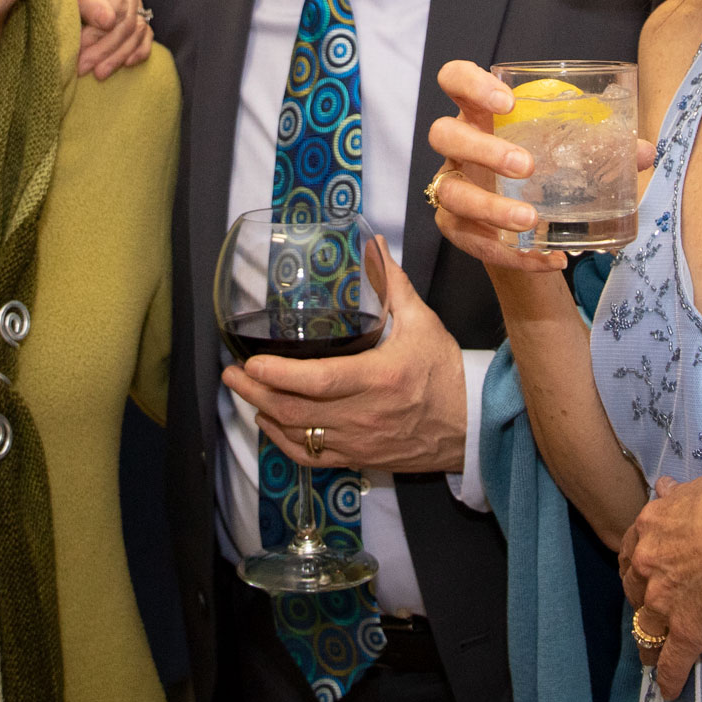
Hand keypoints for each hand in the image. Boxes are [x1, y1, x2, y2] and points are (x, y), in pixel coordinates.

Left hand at [55, 0, 150, 80]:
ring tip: (99, 73)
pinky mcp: (138, 7)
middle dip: (106, 49)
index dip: (98, 33)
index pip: (116, 7)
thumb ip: (83, 0)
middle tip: (83, 68)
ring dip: (119, 54)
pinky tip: (126, 64)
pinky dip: (138, 50)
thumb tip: (107, 22)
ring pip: (138, 29)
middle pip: (127, 21)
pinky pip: (145, 32)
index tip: (78, 50)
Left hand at [223, 237, 468, 473]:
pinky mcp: (358, 458)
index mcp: (379, 379)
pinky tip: (269, 421)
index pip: (318, 381)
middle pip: (295, 411)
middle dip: (255, 392)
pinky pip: (310, 457)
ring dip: (263, 413)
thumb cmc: (444, 371)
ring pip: (297, 436)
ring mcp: (358, 442)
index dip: (279, 374)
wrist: (469, 425)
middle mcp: (364, 415)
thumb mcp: (422, 323)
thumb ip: (392, 283)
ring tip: (243, 391)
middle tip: (231, 373)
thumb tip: (373, 243)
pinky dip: (282, 441)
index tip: (252, 361)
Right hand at [425, 59, 650, 278]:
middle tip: (527, 166)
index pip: (455, 79)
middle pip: (444, 134)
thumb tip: (644, 151)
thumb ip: (603, 148)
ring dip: (490, 206)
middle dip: (483, 149)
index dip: (471, 83)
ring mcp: (452, 186)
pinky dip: (511, 253)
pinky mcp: (455, 226)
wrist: (527, 227)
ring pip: (451, 191)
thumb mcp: (567, 153)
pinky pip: (471, 240)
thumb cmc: (544, 172)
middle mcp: (458, 147)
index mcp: (481, 114)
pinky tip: (545, 256)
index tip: (508, 101)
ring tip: (531, 219)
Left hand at [618, 473, 701, 696]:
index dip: (637, 564)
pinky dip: (669, 678)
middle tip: (650, 610)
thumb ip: (679, 495)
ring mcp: (664, 601)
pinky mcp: (687, 632)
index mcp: (651, 527)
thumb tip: (664, 487)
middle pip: (634, 589)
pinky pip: (671, 661)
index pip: (632, 550)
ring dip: (647, 643)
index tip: (641, 571)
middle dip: (640, 600)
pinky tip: (670, 691)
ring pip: (645, 628)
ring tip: (651, 656)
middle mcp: (649, 565)